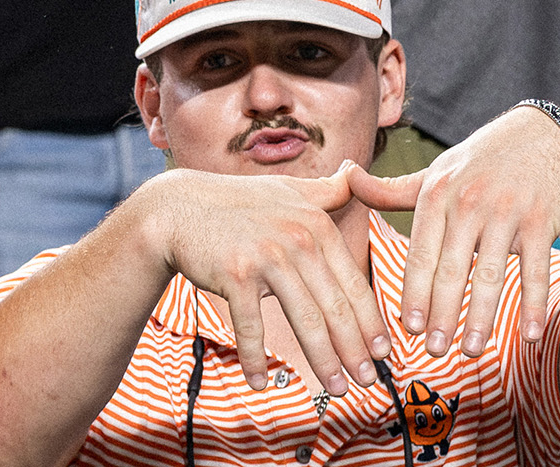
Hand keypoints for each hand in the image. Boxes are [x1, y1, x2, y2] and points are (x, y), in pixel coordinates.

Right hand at [149, 166, 390, 394]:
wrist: (178, 208)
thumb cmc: (237, 204)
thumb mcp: (287, 190)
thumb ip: (326, 189)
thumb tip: (358, 172)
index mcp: (315, 224)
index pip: (352, 283)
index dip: (370, 323)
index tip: (382, 353)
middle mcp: (296, 239)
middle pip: (334, 307)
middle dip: (354, 351)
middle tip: (366, 381)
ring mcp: (265, 256)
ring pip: (304, 320)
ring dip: (322, 361)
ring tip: (335, 388)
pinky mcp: (234, 274)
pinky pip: (251, 325)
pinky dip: (255, 359)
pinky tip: (261, 384)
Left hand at [344, 106, 559, 358]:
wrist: (539, 138)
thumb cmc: (476, 164)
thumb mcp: (434, 173)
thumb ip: (391, 189)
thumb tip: (345, 176)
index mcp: (436, 194)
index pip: (420, 252)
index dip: (414, 292)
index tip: (407, 327)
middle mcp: (469, 203)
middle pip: (452, 269)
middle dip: (441, 314)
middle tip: (434, 351)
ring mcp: (507, 212)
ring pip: (490, 274)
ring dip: (480, 317)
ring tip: (470, 350)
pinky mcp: (541, 222)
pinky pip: (535, 270)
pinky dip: (533, 304)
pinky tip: (529, 334)